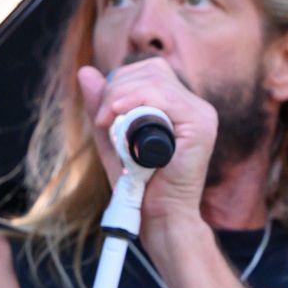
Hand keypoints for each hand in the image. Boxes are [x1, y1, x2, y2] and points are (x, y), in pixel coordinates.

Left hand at [78, 58, 217, 244]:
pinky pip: (166, 97)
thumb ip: (102, 106)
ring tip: (105, 122)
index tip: (100, 112)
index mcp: (180, 106)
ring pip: (155, 80)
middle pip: (151, 70)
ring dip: (120, 95)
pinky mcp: (201, 126)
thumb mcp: (112, 137)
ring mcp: (202, 115)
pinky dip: (136, 100)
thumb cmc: (139, 184)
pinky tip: (118, 112)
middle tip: (100, 118)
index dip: (118, 82)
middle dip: (116, 87)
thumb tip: (85, 71)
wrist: (158, 217)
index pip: (148, 71)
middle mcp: (195, 106)